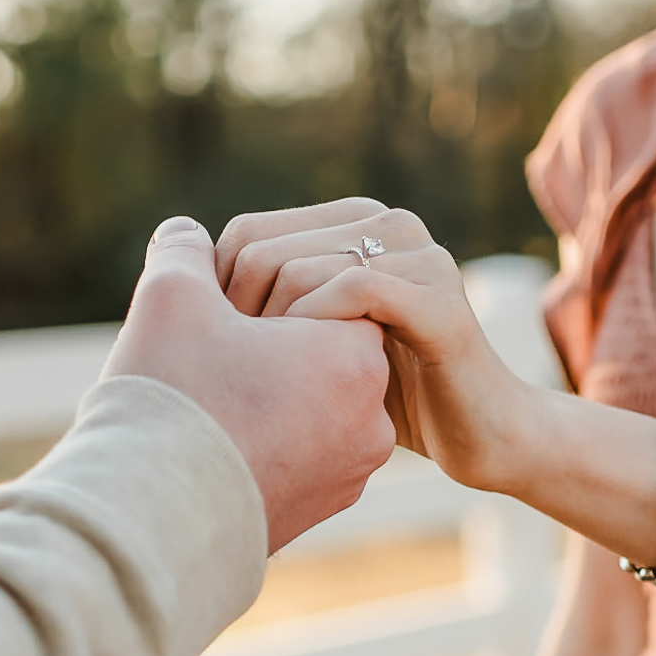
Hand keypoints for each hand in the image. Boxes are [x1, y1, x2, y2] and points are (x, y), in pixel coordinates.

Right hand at [104, 215, 396, 551]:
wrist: (149, 522)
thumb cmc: (172, 396)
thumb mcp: (171, 298)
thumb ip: (187, 252)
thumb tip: (187, 233)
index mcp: (356, 358)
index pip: (330, 297)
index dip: (269, 297)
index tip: (223, 314)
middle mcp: (370, 422)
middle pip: (323, 356)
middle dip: (271, 347)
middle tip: (208, 356)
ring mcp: (346, 477)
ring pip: (310, 410)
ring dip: (265, 397)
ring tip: (203, 402)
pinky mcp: (315, 517)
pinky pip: (295, 460)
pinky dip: (260, 445)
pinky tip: (207, 447)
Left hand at [215, 200, 537, 493]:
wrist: (480, 434)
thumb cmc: (387, 393)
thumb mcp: (315, 341)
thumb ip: (268, 306)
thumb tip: (175, 287)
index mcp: (353, 220)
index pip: (243, 234)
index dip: (214, 296)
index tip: (211, 359)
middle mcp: (386, 222)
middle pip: (260, 250)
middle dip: (234, 319)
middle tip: (235, 382)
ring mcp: (418, 254)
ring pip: (298, 269)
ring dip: (269, 336)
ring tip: (270, 388)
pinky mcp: (438, 298)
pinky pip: (351, 291)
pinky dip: (315, 332)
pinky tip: (307, 378)